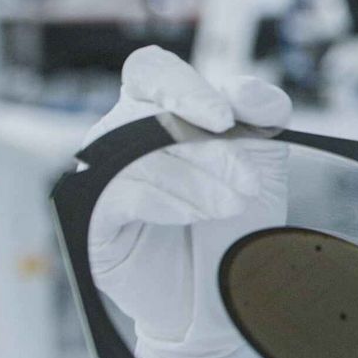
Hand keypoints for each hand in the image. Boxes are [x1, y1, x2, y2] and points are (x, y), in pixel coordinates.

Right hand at [83, 46, 290, 357]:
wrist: (227, 286)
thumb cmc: (239, 216)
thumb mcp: (265, 154)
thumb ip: (263, 108)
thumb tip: (241, 88)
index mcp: (159, 107)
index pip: (152, 70)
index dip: (184, 88)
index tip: (227, 120)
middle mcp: (123, 133)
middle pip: (149, 114)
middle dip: (209, 148)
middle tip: (250, 182)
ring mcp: (102, 172)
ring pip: (138, 153)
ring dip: (197, 180)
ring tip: (234, 206)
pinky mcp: (92, 216)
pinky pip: (118, 193)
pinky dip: (166, 201)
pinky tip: (196, 216)